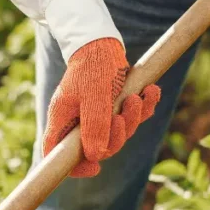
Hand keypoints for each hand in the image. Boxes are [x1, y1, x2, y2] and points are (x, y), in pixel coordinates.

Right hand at [43, 38, 160, 177]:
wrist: (103, 41)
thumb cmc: (92, 66)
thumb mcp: (94, 96)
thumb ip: (95, 125)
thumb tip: (96, 157)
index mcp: (64, 120)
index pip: (58, 154)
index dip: (75, 167)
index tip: (95, 168)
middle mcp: (79, 121)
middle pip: (98, 147)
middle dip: (118, 135)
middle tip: (123, 114)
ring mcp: (97, 115)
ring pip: (119, 133)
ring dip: (133, 117)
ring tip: (138, 97)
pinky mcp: (115, 106)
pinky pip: (133, 118)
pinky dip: (145, 107)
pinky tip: (151, 91)